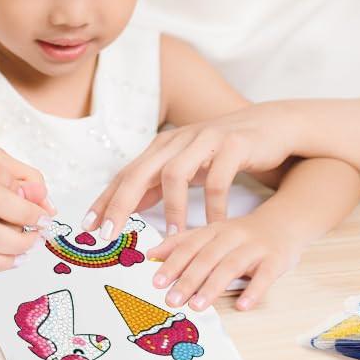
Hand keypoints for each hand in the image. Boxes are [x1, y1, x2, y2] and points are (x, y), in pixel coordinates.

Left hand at [85, 102, 298, 238]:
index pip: (126, 174)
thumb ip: (158, 184)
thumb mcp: (187, 166)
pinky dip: (213, 205)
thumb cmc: (223, 151)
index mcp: (163, 147)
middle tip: (111, 233)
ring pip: (175, 173)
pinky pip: (218, 178)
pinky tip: (215, 224)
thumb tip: (126, 208)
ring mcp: (204, 139)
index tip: (88, 227)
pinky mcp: (233, 144)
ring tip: (172, 234)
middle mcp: (178, 140)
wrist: (271, 125)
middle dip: (122, 203)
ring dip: (171, 207)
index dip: (105, 200)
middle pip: (140, 172)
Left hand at [147, 212, 301, 312]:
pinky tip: (242, 306)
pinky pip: (265, 276)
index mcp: (214, 230)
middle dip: (187, 279)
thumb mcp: (212, 233)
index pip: (189, 245)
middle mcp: (232, 236)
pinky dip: (253, 291)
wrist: (284, 221)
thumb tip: (151, 254)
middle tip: (171, 300)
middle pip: (207, 257)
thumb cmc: (242, 234)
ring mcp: (254, 247)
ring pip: (231, 265)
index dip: (172, 262)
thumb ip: (183, 243)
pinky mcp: (276, 259)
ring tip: (197, 306)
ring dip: (212, 286)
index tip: (155, 281)